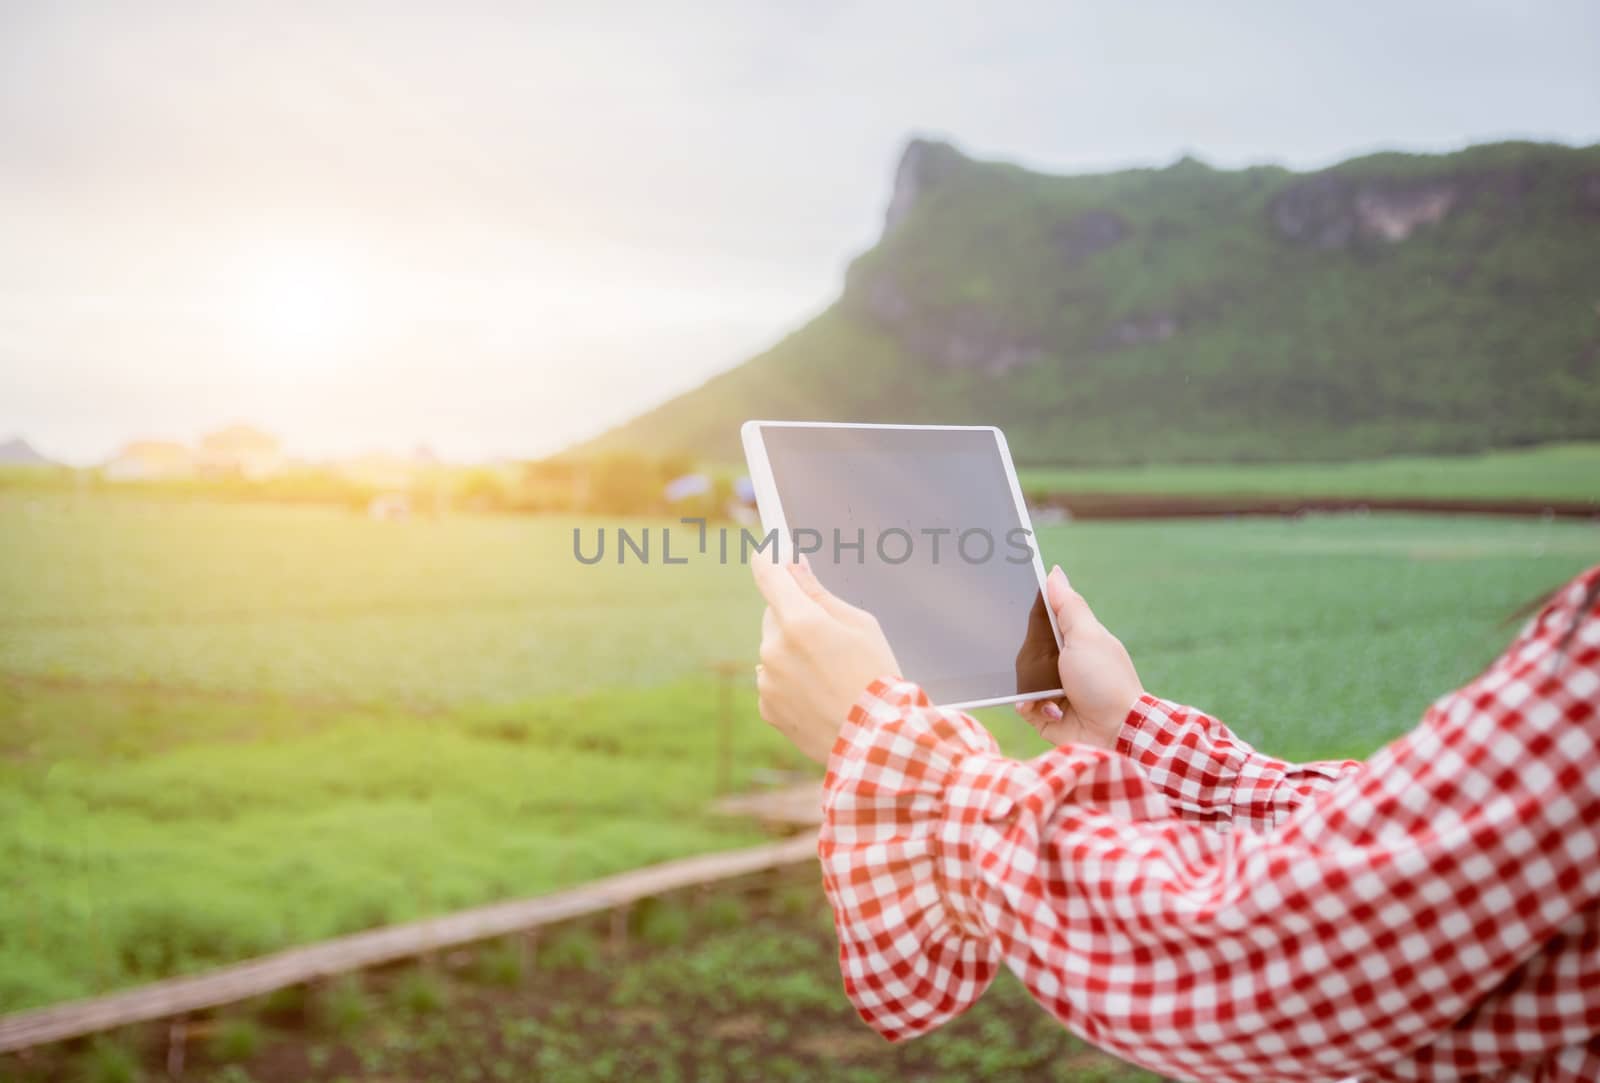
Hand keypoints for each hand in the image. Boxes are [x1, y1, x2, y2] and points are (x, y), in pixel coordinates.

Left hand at [752, 556, 900, 764]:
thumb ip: (819, 594)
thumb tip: (794, 567)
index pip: (768, 575)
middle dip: (795, 617)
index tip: (770, 550)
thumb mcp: (860, 625)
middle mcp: (774, 649)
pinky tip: (819, 694)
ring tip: (829, 674)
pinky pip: (773, 681)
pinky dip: (789, 682)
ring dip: (792, 652)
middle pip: (774, 615)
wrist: (877, 741)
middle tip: (830, 638)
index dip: (769, 558)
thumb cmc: (877, 677)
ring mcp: (767, 681)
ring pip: (773, 649)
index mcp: (800, 621)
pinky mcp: (767, 707)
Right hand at [1015, 566, 1143, 749]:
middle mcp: (1063, 664)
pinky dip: (1028, 706)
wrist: (1115, 733)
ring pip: (1020, 677)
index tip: (1009, 597)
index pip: (1046, 619)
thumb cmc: (1105, 681)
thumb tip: (1054, 571)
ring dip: (1025, 682)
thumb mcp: (1086, 636)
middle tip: (1012, 649)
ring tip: (1038, 688)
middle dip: (1020, 651)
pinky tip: (1042, 707)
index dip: (1029, 609)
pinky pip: (1022, 705)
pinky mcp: (1044, 716)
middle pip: (1028, 649)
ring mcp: (1054, 691)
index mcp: (1075, 641)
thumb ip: (1068, 605)